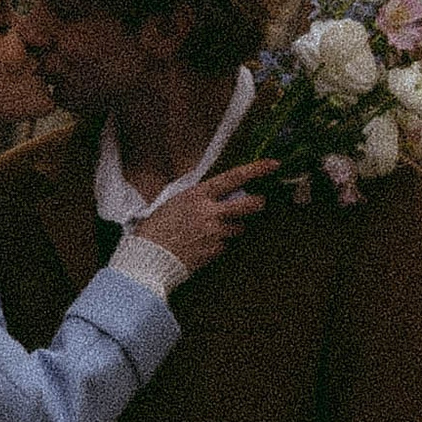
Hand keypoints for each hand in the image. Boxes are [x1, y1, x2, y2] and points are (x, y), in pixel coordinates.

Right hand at [133, 162, 262, 276]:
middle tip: (258, 202)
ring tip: (209, 232)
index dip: (255, 169)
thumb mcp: (174, 203)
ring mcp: (214, 233)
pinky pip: (223, 246)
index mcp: (198, 195)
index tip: (272, 164)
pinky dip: (215, 246)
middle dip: (257, 203)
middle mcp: (210, 212)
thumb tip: (214, 198)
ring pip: (237, 228)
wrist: (148, 256)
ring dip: (230, 229)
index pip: (233, 178)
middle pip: (247, 205)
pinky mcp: (213, 251)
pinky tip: (199, 245)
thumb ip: (198, 199)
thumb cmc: (155, 228)